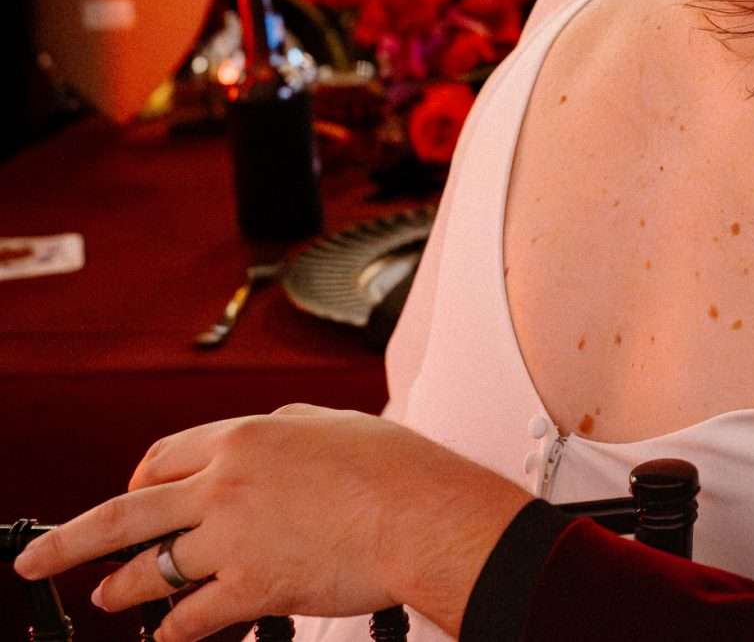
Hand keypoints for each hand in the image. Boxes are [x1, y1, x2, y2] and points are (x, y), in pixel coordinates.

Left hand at [12, 405, 531, 641]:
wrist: (424, 517)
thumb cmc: (398, 470)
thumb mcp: (336, 423)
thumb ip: (290, 426)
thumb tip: (267, 432)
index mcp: (244, 438)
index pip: (162, 459)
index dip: (139, 482)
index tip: (132, 495)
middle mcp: (225, 484)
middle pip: (124, 515)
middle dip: (71, 541)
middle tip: (38, 559)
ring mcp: (232, 539)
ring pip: (152, 570)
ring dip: (123, 590)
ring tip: (109, 600)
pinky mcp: (249, 587)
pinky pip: (192, 616)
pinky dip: (175, 630)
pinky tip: (169, 635)